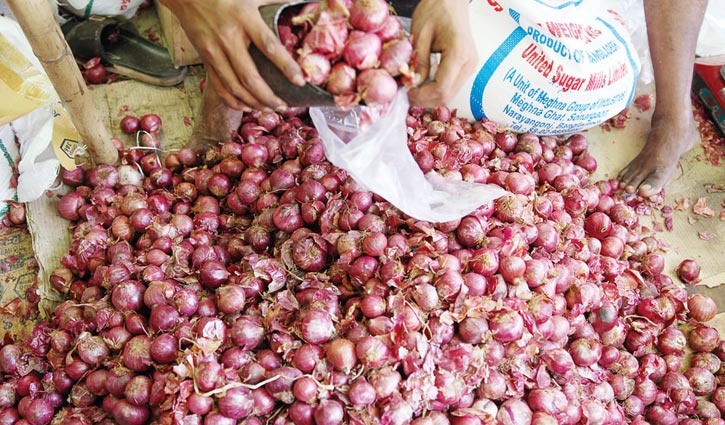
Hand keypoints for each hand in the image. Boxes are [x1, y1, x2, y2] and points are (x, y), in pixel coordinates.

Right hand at [160, 0, 304, 110]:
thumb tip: (302, 2)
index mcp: (244, 19)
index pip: (269, 47)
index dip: (286, 66)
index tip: (300, 81)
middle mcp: (228, 38)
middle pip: (250, 77)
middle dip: (268, 97)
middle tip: (284, 107)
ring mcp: (214, 52)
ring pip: (234, 86)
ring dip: (253, 103)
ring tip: (270, 109)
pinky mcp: (205, 60)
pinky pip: (219, 86)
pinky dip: (233, 101)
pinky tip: (246, 107)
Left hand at [407, 0, 476, 106]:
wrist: (452, 1)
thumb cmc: (435, 11)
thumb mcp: (420, 34)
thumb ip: (419, 61)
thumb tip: (413, 84)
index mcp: (458, 54)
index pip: (441, 87)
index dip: (422, 96)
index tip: (407, 93)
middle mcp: (468, 64)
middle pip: (447, 95)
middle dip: (426, 100)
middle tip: (408, 96)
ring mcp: (470, 66)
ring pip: (450, 94)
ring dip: (431, 97)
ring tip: (414, 90)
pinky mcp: (467, 67)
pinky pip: (452, 86)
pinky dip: (437, 90)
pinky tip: (424, 85)